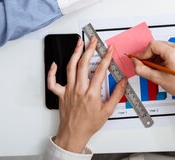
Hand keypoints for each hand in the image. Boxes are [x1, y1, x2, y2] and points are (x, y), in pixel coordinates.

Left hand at [48, 37, 126, 152]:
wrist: (74, 134)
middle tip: (93, 40)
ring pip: (70, 68)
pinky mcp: (60, 94)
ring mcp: (68, 90)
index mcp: (91, 93)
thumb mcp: (108, 110)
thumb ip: (117, 94)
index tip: (109, 49)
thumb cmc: (89, 124)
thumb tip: (123, 81)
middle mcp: (79, 89)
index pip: (100, 70)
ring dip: (75, 53)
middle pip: (83, 64)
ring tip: (79, 43)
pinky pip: (53, 82)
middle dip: (89, 49)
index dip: (106, 57)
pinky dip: (52, 72)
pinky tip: (55, 64)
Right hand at [133, 41, 174, 114]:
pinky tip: (160, 67)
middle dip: (149, 55)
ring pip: (161, 48)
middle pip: (157, 45)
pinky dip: (161, 57)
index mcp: (173, 53)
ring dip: (154, 57)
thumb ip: (143, 70)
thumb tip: (135, 63)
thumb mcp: (158, 78)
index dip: (143, 53)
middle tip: (144, 65)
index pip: (152, 45)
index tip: (139, 60)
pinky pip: (167, 50)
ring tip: (153, 68)